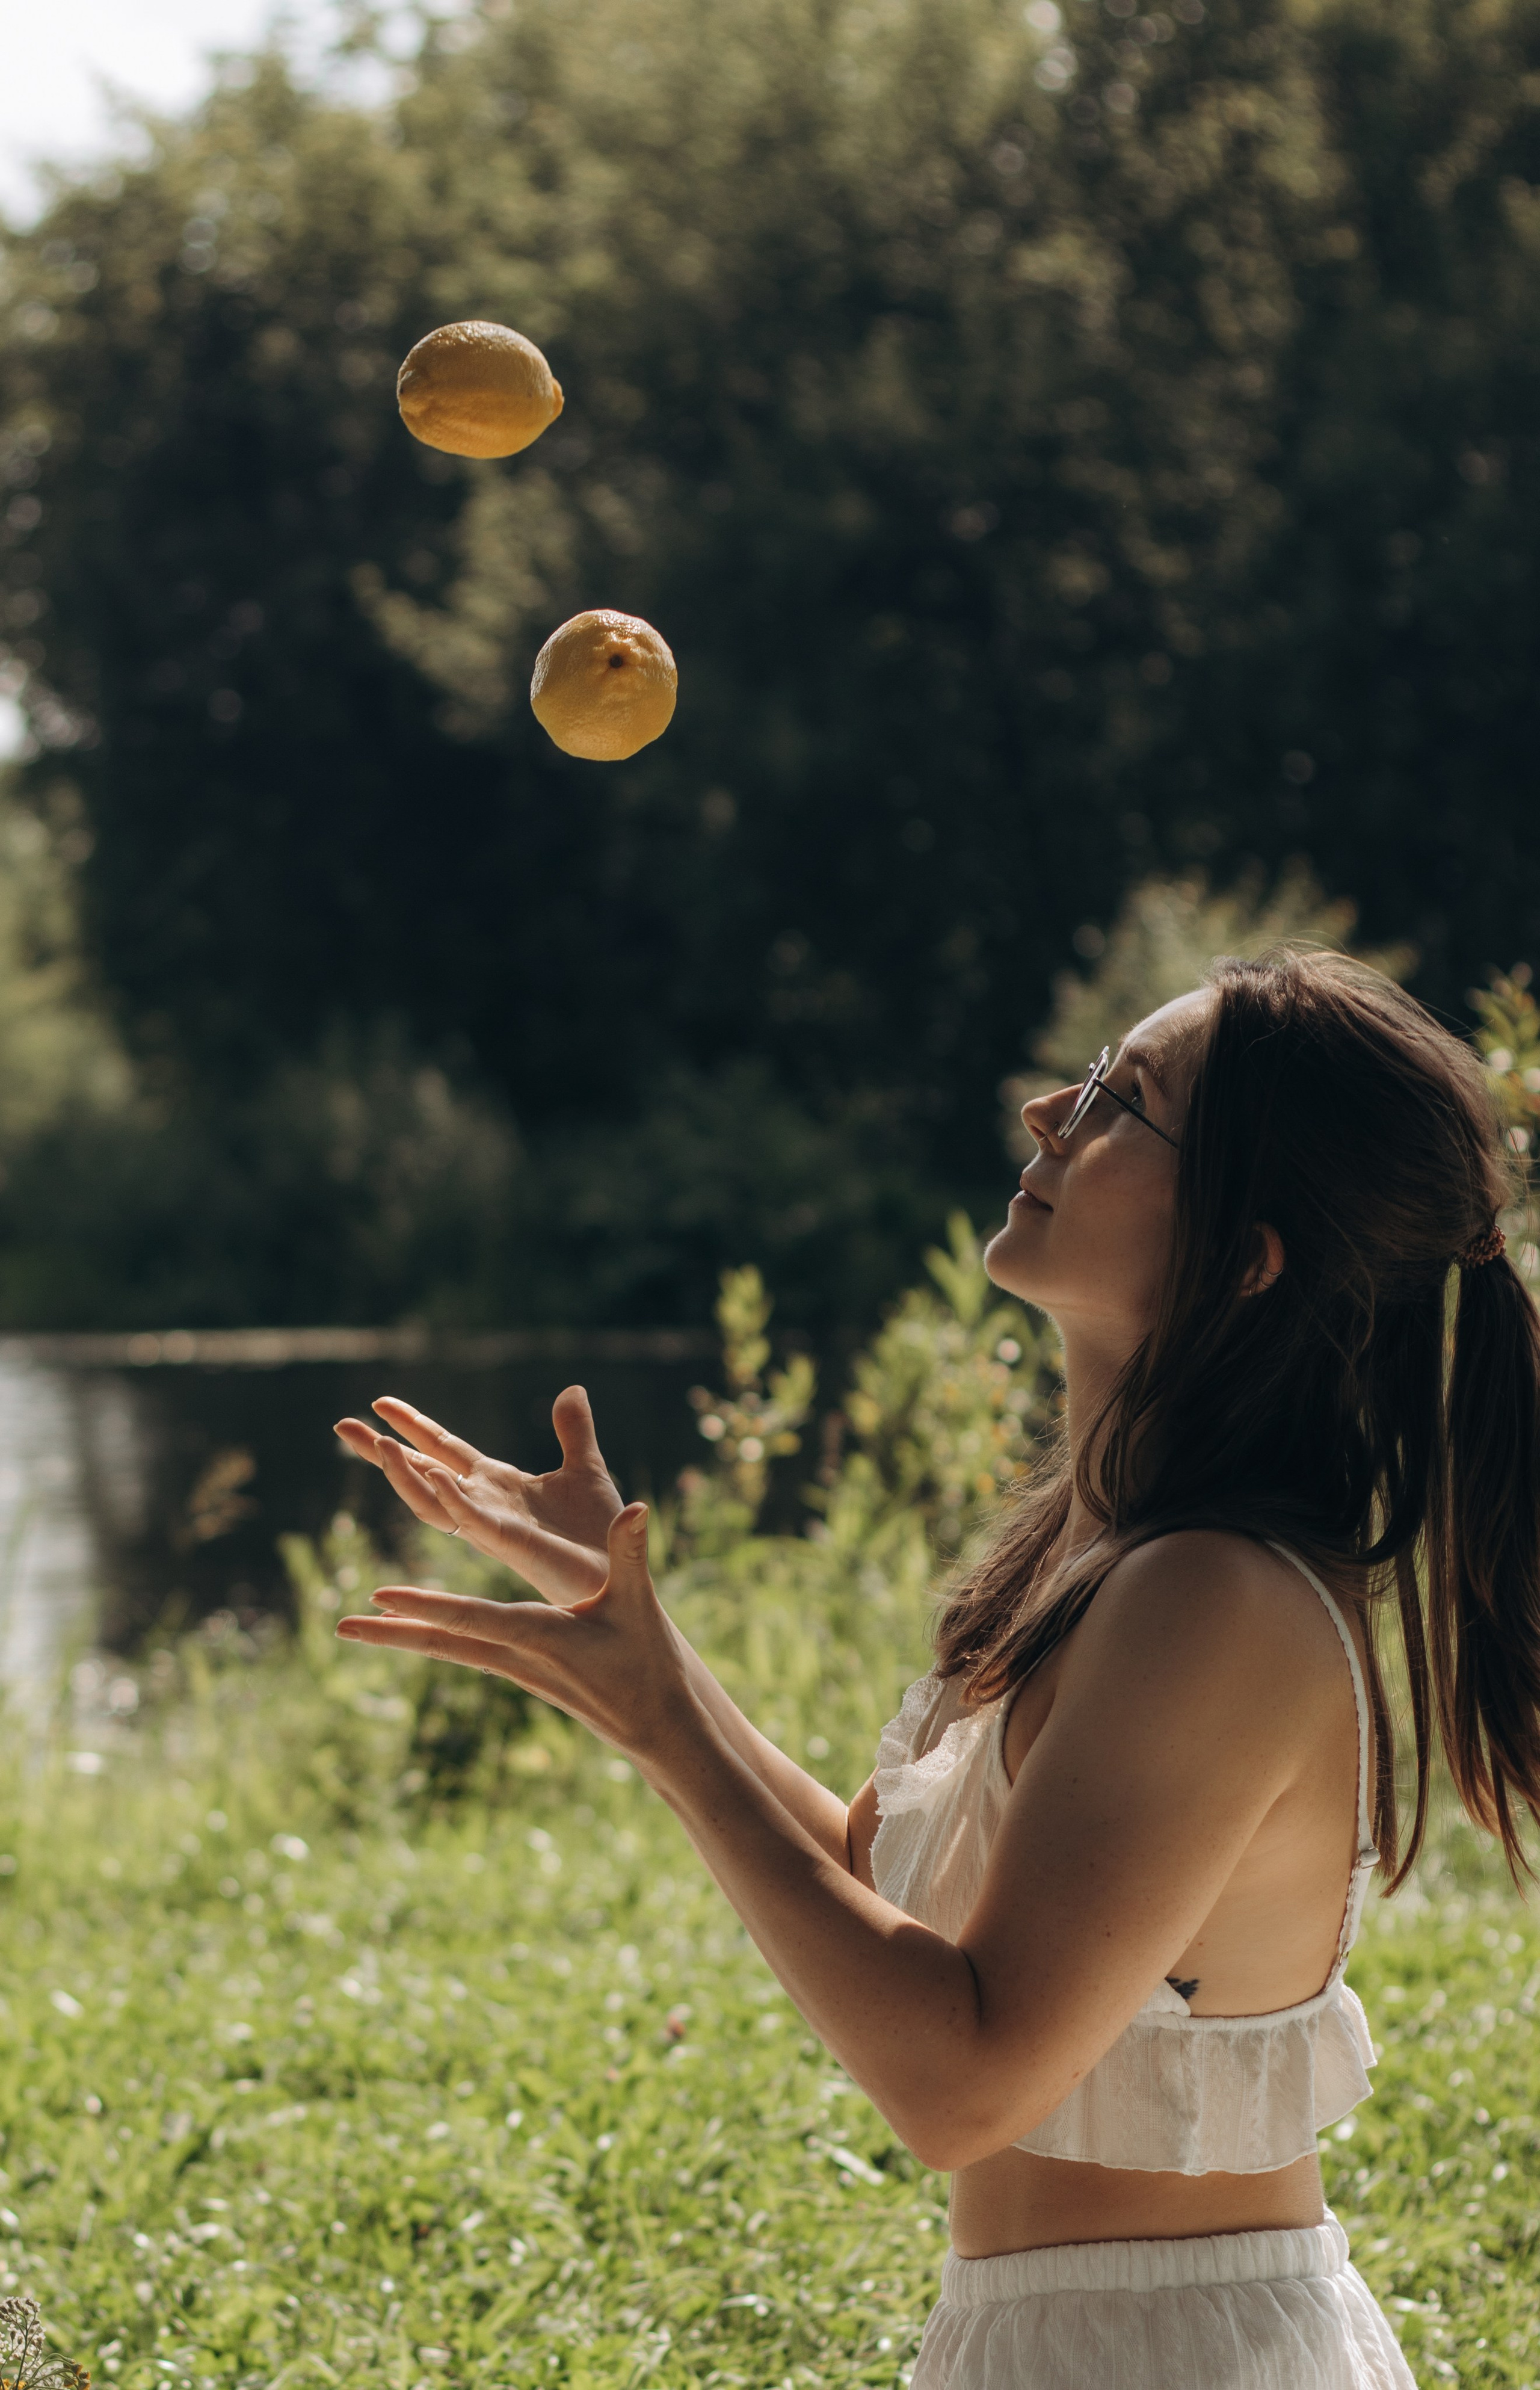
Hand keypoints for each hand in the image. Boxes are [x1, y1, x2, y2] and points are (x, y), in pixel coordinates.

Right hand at [333, 1386, 621, 1607]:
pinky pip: (470, 1520)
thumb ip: (573, 1431)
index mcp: (496, 1485)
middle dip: (381, 1451)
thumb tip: (572, 1389)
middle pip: (421, 1472)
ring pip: (431, 1501)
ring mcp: (491, 1525)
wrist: (621, 1569)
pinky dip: (451, 1497)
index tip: (379, 1402)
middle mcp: (484, 1504)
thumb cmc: (600, 1530)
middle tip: (341, 1424)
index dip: (412, 1425)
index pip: (443, 1450)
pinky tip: (435, 1474)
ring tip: (378, 1443)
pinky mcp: (510, 1543)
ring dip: (404, 1474)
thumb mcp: (585, 1468)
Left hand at [335, 1502, 691, 1763]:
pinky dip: (434, 1638)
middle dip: (392, 1633)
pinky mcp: (519, 1671)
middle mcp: (517, 1656)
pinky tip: (413, 1632)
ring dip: (402, 1637)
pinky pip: (464, 1652)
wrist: (653, 1723)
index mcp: (540, 1636)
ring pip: (448, 1649)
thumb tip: (635, 1506)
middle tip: (341, 1627)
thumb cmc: (648, 1661)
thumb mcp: (639, 1603)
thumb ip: (628, 1554)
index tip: (381, 1599)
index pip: (473, 1620)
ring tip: (356, 1627)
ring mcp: (514, 1668)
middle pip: (444, 1642)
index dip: (428, 1607)